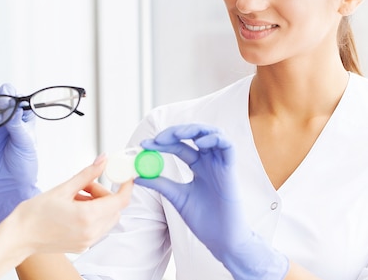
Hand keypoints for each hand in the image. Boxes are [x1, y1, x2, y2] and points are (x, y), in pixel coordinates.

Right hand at [0, 84, 40, 225]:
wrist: (7, 184)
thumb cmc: (23, 163)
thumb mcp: (25, 143)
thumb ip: (17, 125)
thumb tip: (13, 106)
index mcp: (23, 116)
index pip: (17, 97)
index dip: (12, 95)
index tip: (10, 102)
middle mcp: (7, 115)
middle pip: (0, 95)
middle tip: (0, 113)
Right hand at [7, 154, 133, 254]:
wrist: (19, 236)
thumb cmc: (34, 214)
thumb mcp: (63, 188)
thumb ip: (87, 174)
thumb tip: (103, 160)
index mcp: (87, 217)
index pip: (120, 201)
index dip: (126, 186)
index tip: (125, 176)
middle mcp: (90, 232)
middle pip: (114, 209)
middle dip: (105, 194)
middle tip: (87, 185)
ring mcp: (87, 241)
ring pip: (107, 218)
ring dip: (99, 204)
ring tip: (77, 196)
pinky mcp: (82, 245)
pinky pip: (97, 227)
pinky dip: (92, 215)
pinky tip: (75, 208)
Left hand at [134, 123, 288, 279]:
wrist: (221, 239)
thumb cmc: (203, 220)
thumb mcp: (177, 197)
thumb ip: (160, 184)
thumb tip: (136, 176)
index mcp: (198, 166)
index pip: (178, 145)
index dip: (162, 142)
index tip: (144, 145)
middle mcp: (209, 161)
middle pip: (194, 134)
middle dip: (175, 132)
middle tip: (158, 139)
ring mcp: (220, 163)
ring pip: (211, 133)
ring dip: (193, 129)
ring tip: (176, 135)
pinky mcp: (230, 168)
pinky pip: (227, 145)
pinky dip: (213, 139)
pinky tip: (199, 143)